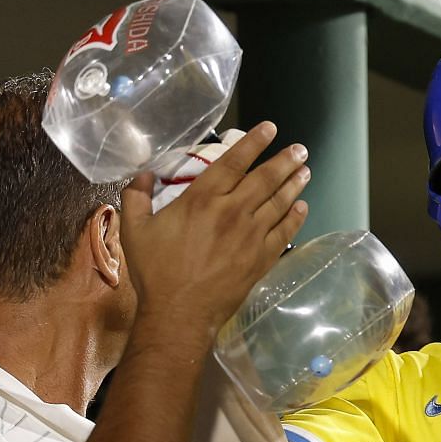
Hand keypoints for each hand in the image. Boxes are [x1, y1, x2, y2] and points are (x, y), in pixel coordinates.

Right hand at [122, 121, 310, 334]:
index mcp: (202, 199)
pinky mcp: (261, 258)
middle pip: (265, 179)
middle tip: (300, 150)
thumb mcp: (135, 230)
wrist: (180, 312)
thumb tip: (142, 174)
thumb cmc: (155, 271)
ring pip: (279, 202)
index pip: (234, 162)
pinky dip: (295, 218)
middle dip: (285, 161)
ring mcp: (251, 235)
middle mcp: (232, 211)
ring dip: (294, 185)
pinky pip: (284, 232)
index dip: (254, 142)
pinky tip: (302, 208)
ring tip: (305, 172)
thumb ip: (136, 197)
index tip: (270, 128)